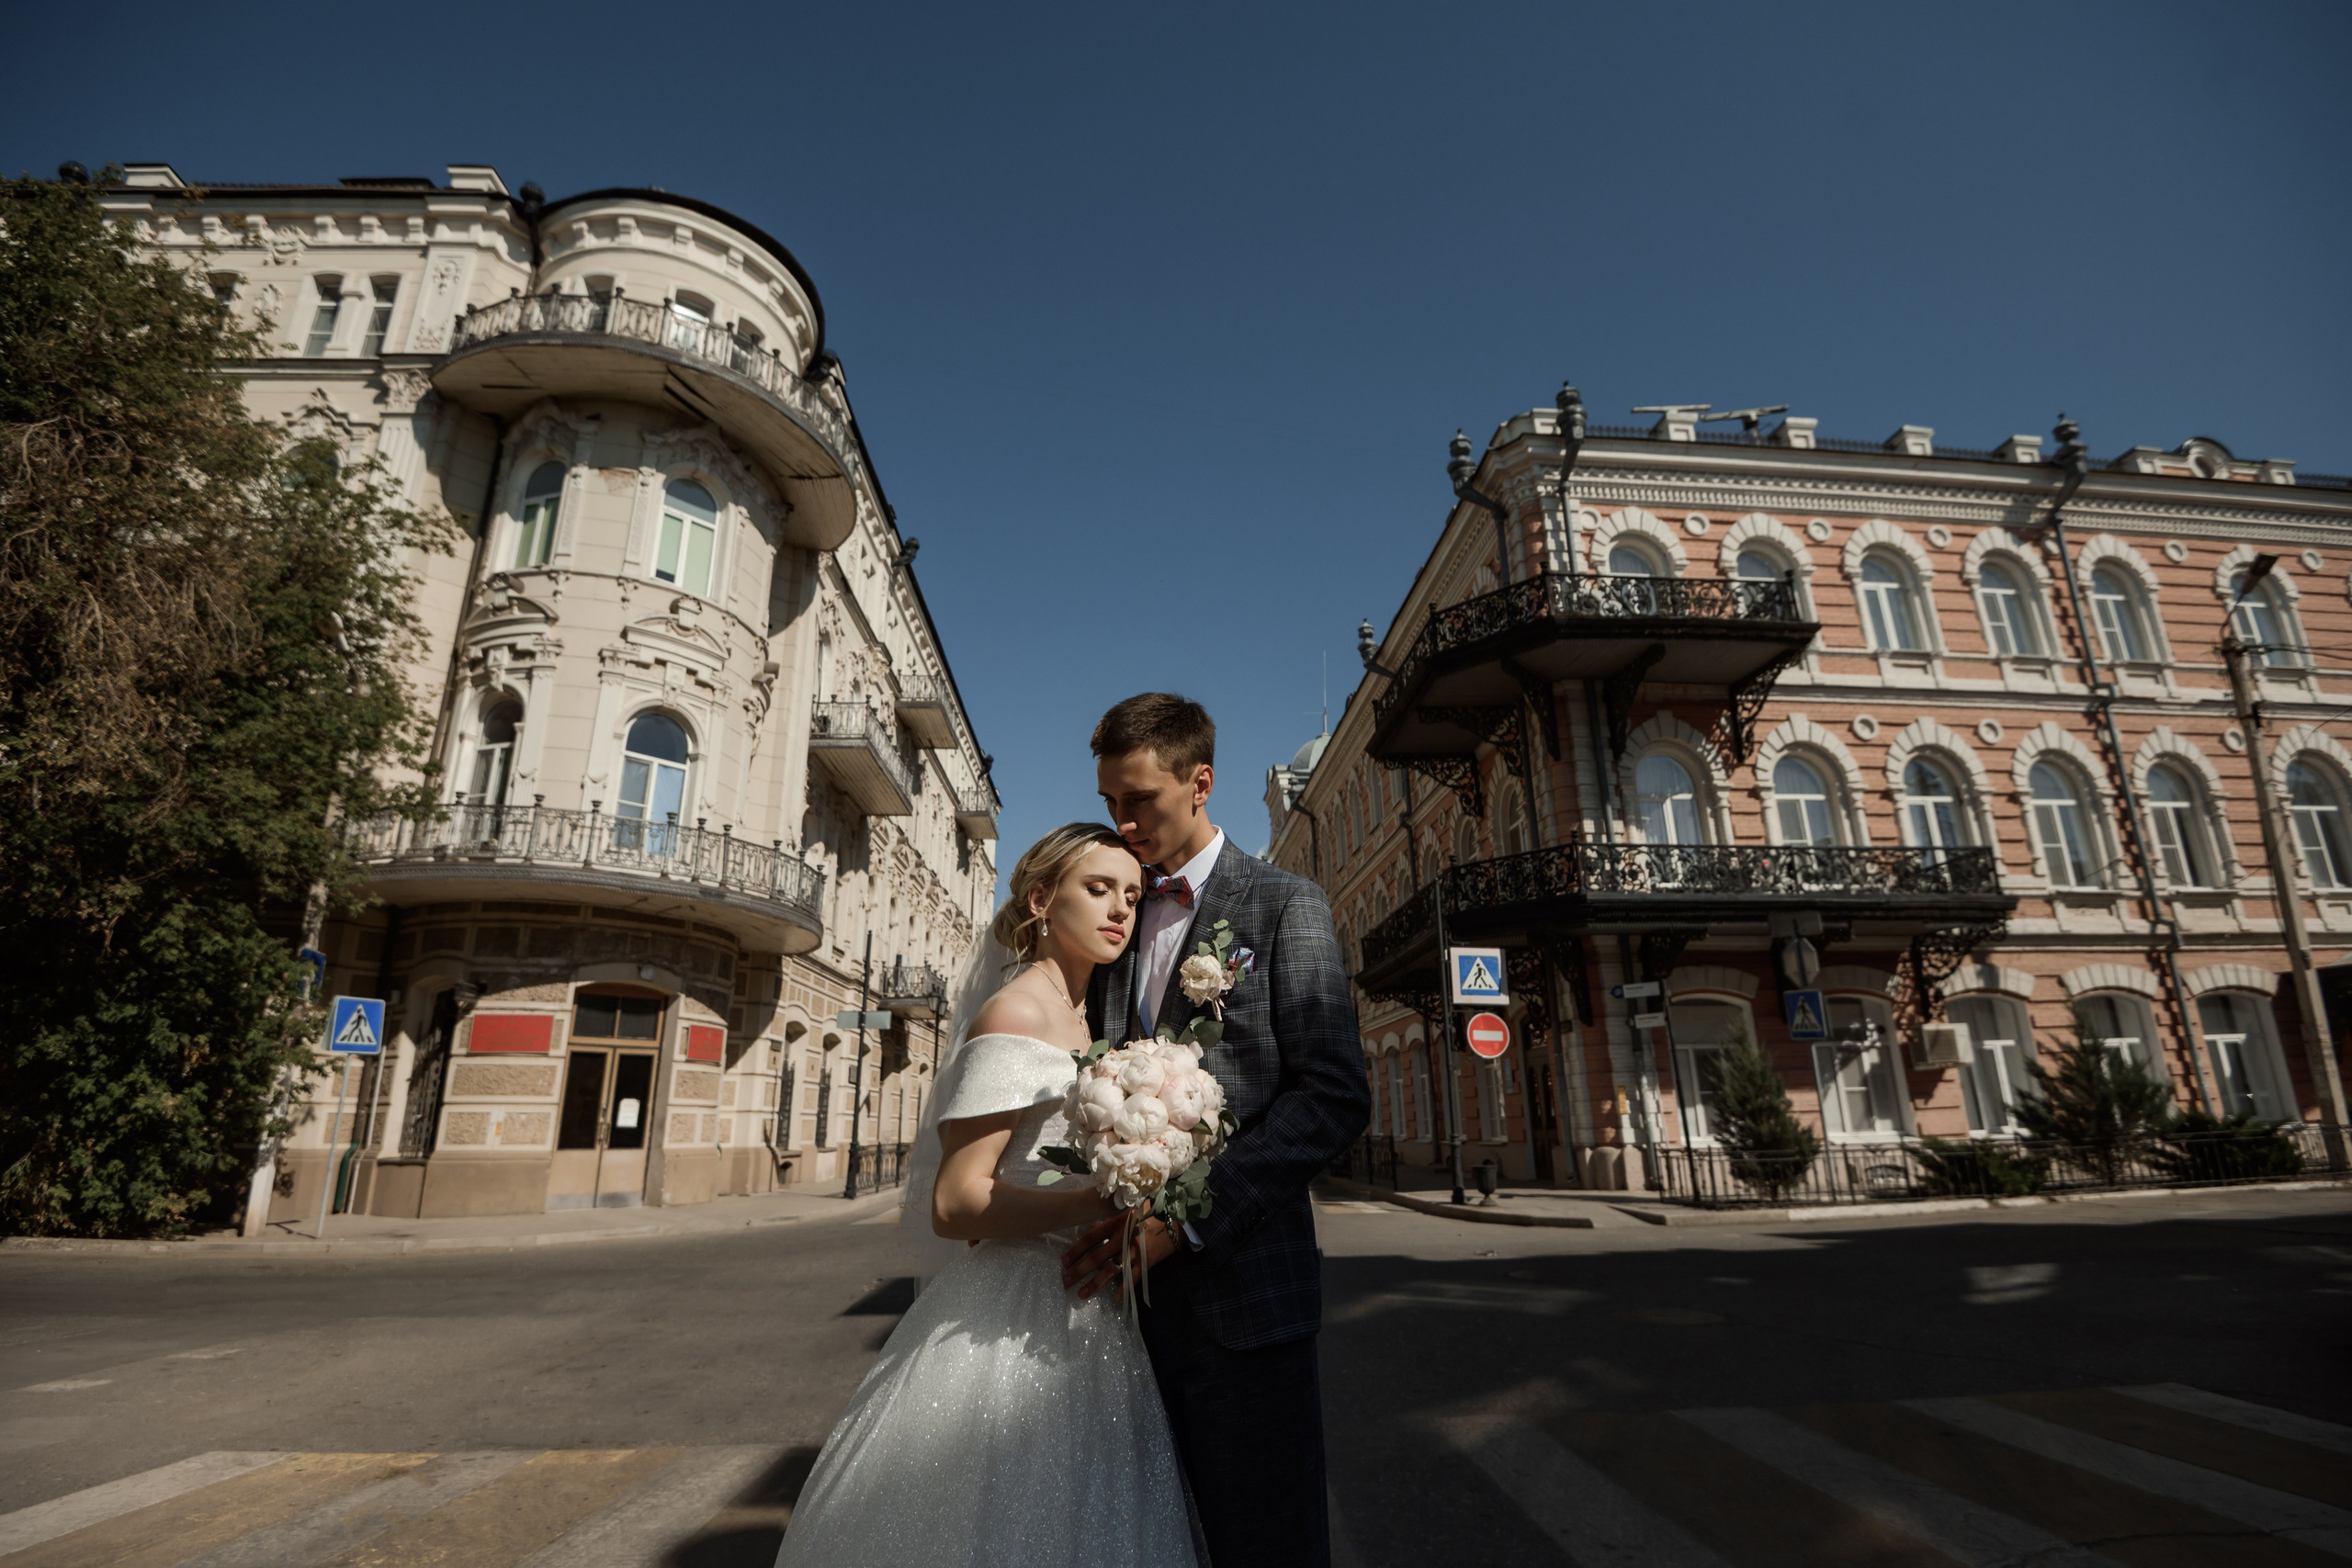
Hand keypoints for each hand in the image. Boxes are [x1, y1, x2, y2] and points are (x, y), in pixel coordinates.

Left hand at [1061, 1213, 1178, 1300]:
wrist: (1177, 1219)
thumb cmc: (1150, 1212)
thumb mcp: (1127, 1211)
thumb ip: (1110, 1220)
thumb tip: (1092, 1227)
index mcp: (1116, 1223)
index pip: (1090, 1238)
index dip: (1076, 1251)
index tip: (1064, 1262)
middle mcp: (1122, 1238)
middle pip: (1096, 1257)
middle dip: (1079, 1271)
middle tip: (1066, 1282)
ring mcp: (1134, 1252)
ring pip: (1111, 1270)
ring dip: (1095, 1284)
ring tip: (1082, 1294)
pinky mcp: (1147, 1262)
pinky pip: (1132, 1279)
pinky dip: (1123, 1289)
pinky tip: (1114, 1298)